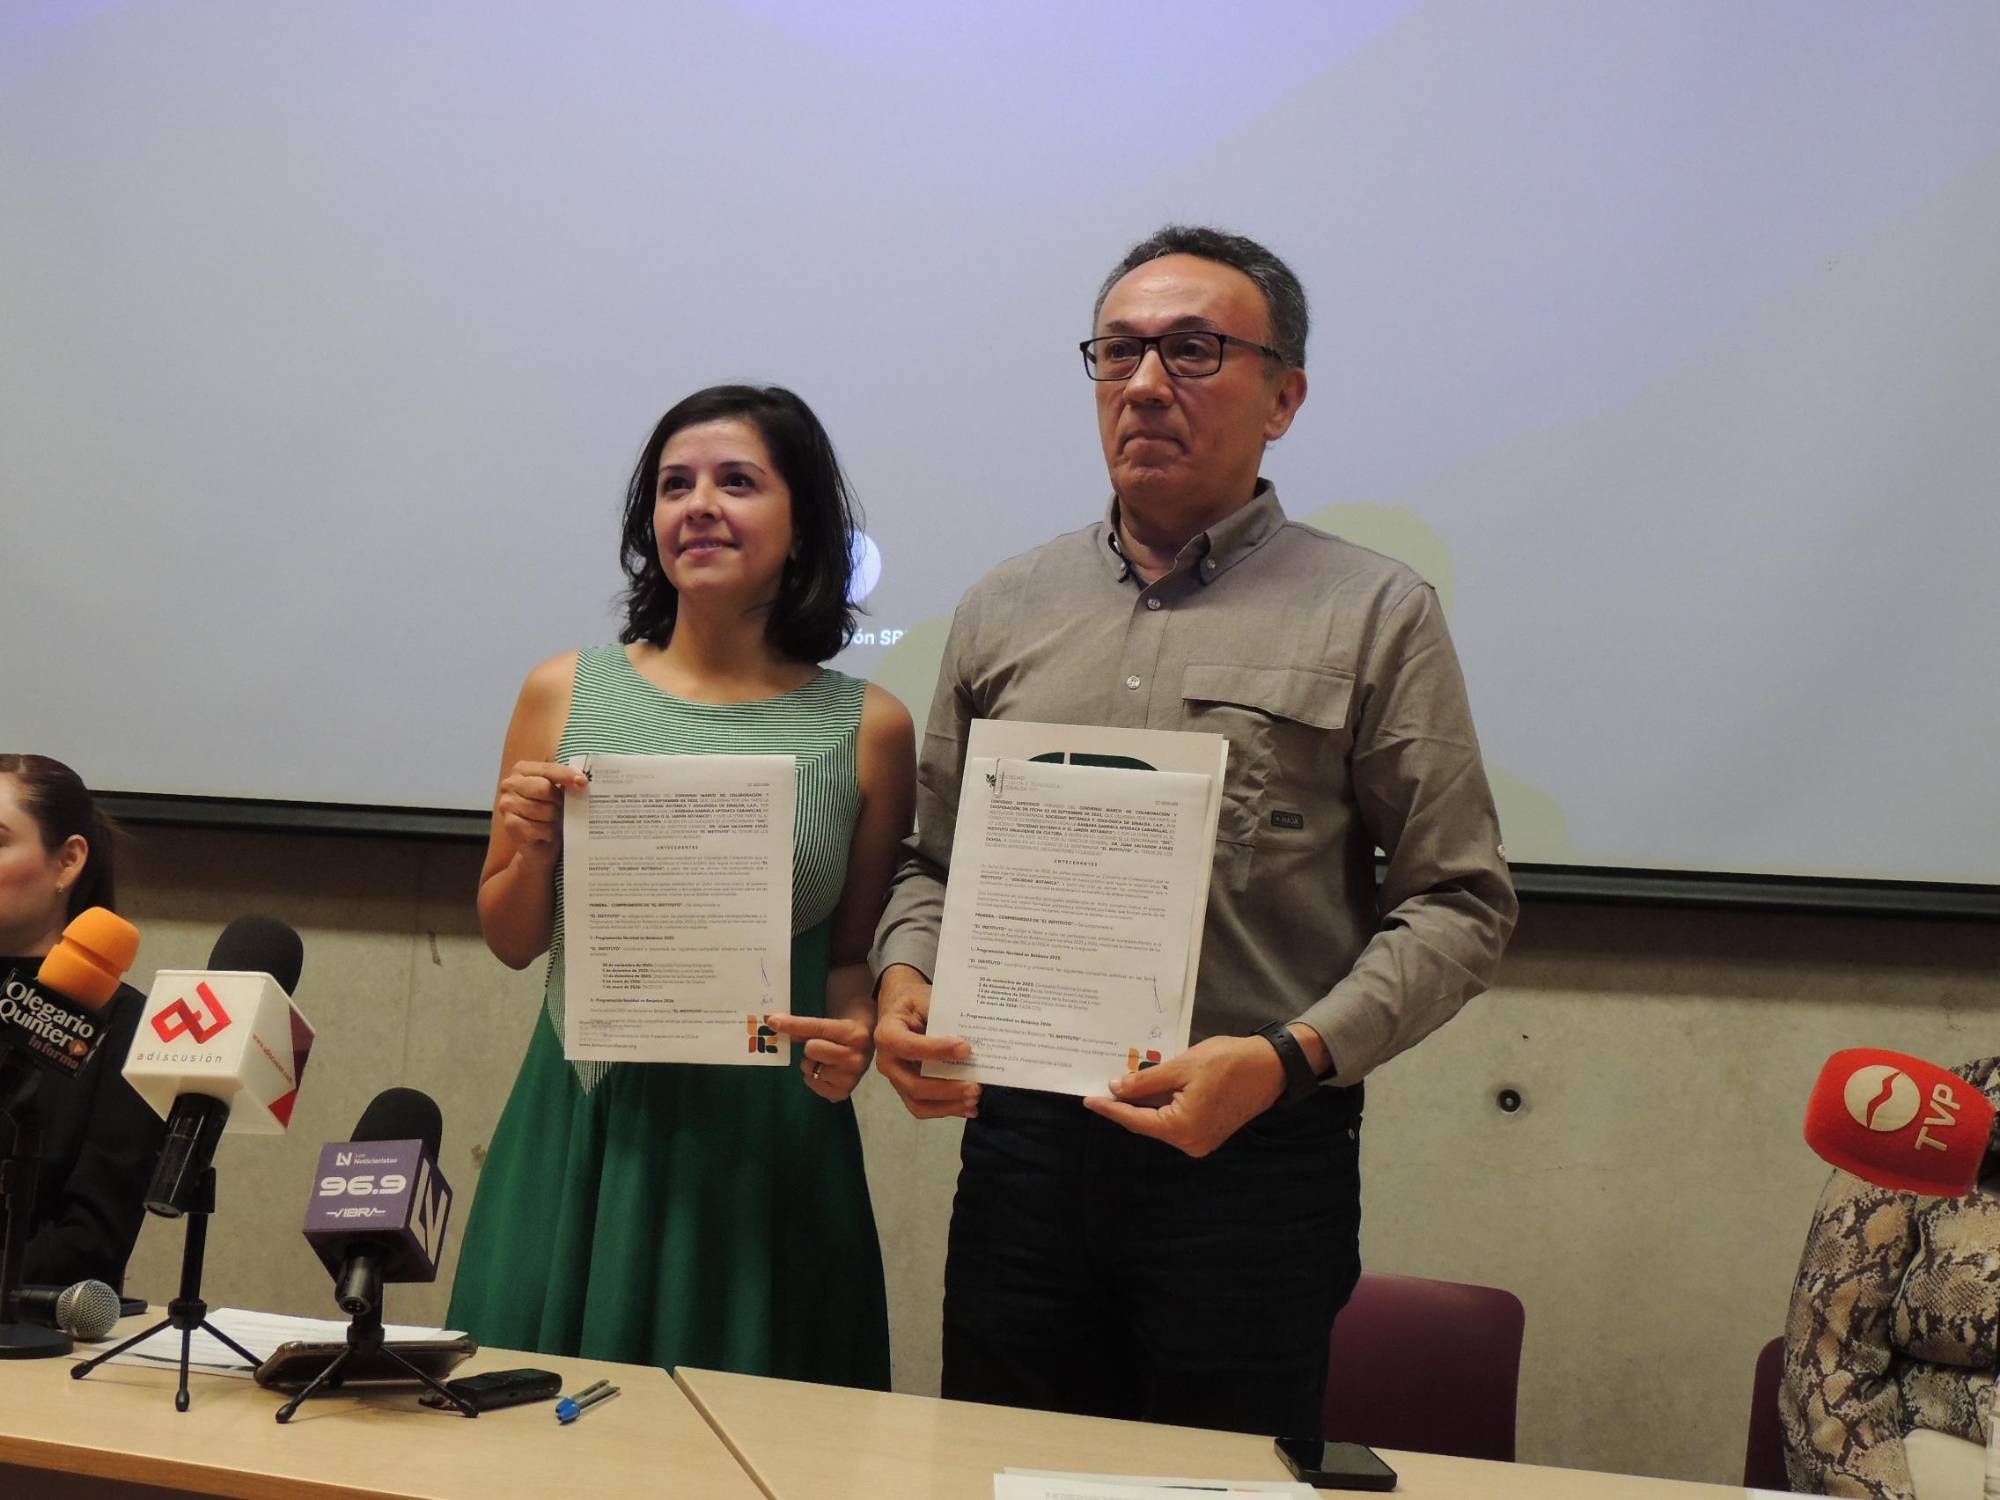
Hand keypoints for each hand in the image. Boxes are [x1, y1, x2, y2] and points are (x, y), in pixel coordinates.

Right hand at [496, 760, 586, 859]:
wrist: (539, 844)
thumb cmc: (550, 813)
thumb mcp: (558, 792)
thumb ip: (565, 782)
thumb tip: (581, 782)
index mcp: (522, 770)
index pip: (548, 769)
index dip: (566, 775)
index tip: (583, 782)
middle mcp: (510, 784)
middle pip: (545, 788)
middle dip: (559, 801)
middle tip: (562, 809)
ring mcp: (507, 805)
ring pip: (544, 810)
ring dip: (555, 819)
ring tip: (554, 822)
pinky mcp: (510, 825)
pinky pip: (538, 828)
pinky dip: (548, 832)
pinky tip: (547, 834)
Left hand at [765, 1013, 872, 1102]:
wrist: (871, 1044)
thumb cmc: (846, 1030)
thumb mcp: (833, 1021)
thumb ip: (805, 1025)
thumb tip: (775, 1023)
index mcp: (854, 1034)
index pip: (816, 1027)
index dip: (792, 1024)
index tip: (773, 1021)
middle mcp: (856, 1057)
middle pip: (811, 1049)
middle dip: (810, 1046)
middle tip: (821, 1044)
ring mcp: (851, 1077)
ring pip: (810, 1068)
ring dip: (811, 1063)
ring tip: (826, 1058)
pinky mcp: (844, 1092)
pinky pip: (812, 1084)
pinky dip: (813, 1078)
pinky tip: (826, 1070)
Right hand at [871, 965, 979, 1119]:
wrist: (901, 1009)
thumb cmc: (914, 1003)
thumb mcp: (925, 998)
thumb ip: (942, 1015)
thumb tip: (970, 1034)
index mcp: (887, 1035)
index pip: (910, 1047)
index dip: (937, 1050)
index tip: (966, 1048)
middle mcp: (887, 1062)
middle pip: (914, 1084)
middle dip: (947, 1089)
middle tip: (976, 1087)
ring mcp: (896, 1079)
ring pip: (918, 1103)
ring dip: (949, 1105)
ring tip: (974, 1100)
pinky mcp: (907, 1090)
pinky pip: (925, 1107)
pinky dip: (948, 1110)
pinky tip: (969, 1108)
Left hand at [1083, 1034, 1287, 1157]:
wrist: (1271, 1066)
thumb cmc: (1229, 1062)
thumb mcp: (1182, 1066)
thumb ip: (1146, 1081)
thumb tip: (1116, 1089)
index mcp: (1182, 1128)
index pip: (1135, 1119)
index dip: (1110, 1108)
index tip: (1088, 1099)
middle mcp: (1190, 1142)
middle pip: (1147, 1123)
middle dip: (1125, 1104)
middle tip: (1101, 1087)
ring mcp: (1201, 1140)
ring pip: (1161, 1121)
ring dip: (1144, 1103)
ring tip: (1122, 1083)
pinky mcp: (1208, 1132)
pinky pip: (1175, 1119)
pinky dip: (1162, 1104)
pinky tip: (1149, 1088)